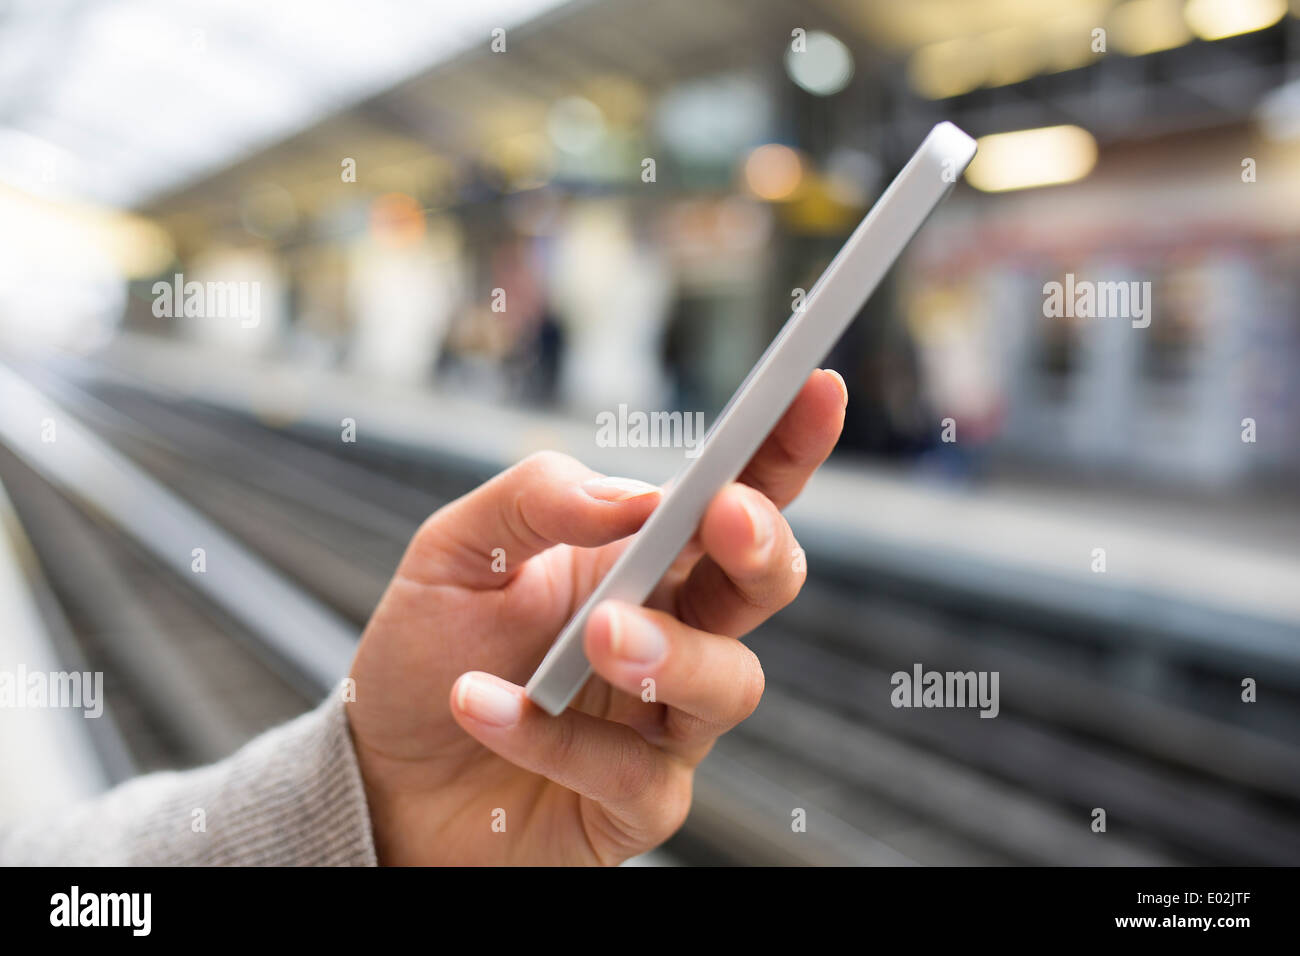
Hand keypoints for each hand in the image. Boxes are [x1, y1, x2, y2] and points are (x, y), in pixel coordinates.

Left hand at [346, 369, 846, 863]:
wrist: (386, 777)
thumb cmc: (430, 652)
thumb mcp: (456, 550)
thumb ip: (537, 500)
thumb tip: (638, 496)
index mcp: (642, 558)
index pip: (735, 494)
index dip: (785, 445)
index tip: (817, 388)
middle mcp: (673, 632)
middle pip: (765, 583)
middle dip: (761, 544)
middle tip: (726, 515)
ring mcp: (665, 721)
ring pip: (729, 684)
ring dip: (668, 651)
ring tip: (594, 636)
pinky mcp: (639, 803)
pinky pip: (635, 772)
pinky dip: (554, 737)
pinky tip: (480, 707)